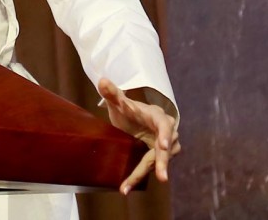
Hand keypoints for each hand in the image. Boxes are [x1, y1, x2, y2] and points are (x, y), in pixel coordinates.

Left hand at [98, 77, 180, 194]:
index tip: (164, 146)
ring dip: (144, 174)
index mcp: (158, 117)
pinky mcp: (158, 157)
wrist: (133, 120)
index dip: (166, 136)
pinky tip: (125, 187)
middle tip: (162, 177)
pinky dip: (137, 177)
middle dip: (162, 163)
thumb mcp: (119, 102)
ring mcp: (164, 147)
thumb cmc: (129, 109)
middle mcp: (166, 133)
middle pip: (166, 150)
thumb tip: (102, 80)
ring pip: (157, 162)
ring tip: (128, 186)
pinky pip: (150, 167)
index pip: (164, 126)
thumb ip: (112, 93)